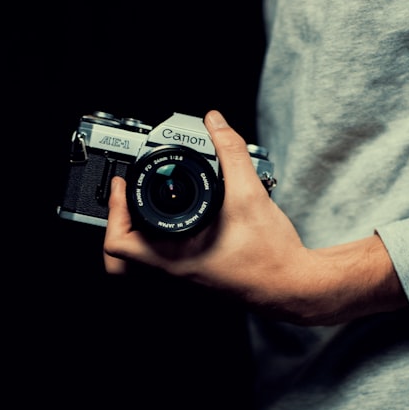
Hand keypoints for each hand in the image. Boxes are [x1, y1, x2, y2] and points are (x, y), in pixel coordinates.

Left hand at [103, 110, 406, 324]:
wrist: (293, 285)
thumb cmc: (273, 256)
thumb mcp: (251, 194)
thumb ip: (232, 153)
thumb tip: (216, 124)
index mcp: (176, 259)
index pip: (119, 246)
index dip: (115, 210)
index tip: (124, 184)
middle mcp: (174, 271)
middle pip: (121, 257)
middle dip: (118, 221)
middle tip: (130, 195)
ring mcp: (183, 275)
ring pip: (141, 260)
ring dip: (138, 230)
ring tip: (148, 201)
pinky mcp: (195, 273)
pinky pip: (162, 258)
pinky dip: (159, 237)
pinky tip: (180, 215)